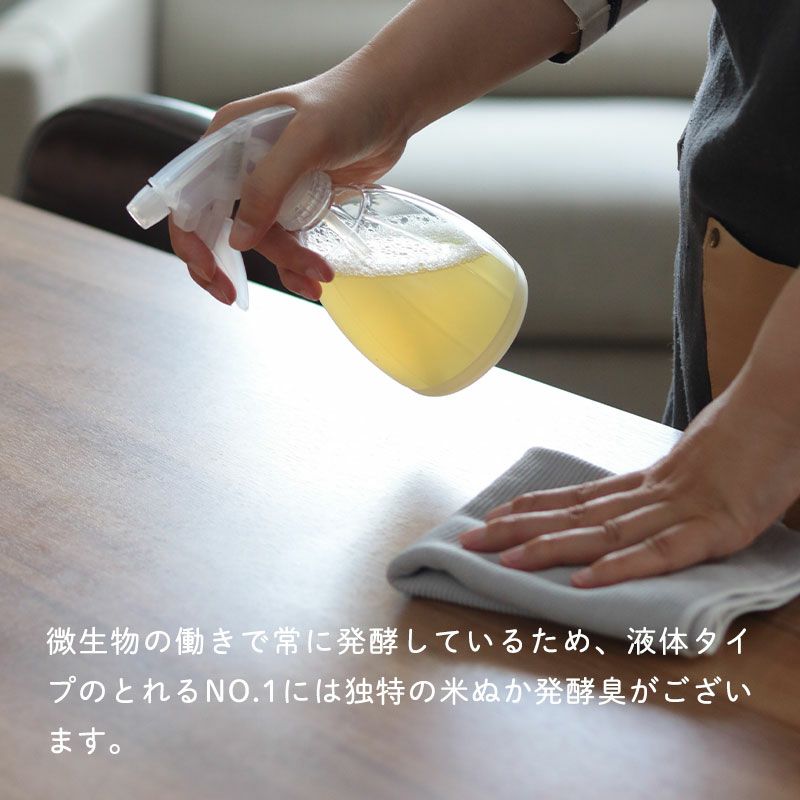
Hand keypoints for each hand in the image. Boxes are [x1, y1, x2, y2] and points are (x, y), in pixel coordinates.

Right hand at [168, 1, 578, 304]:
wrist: (399, 94)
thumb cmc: (356, 99)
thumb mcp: (313, 137)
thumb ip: (272, 183)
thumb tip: (239, 233)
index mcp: (226, 144)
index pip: (188, 204)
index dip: (195, 250)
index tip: (221, 287)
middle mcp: (242, 164)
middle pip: (229, 233)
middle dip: (262, 265)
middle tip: (304, 280)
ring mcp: (273, 184)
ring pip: (266, 246)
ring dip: (294, 270)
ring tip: (326, 281)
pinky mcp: (305, 199)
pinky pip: (295, 245)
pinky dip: (308, 266)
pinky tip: (327, 278)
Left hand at [459, 374, 799, 587]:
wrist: (785, 405)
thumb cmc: (749, 435)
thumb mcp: (699, 463)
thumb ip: (670, 487)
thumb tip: (648, 499)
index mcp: (649, 482)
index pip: (579, 497)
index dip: (536, 509)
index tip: (497, 516)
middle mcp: (653, 495)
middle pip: (576, 515)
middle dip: (521, 530)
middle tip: (473, 542)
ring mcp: (681, 510)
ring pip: (603, 532)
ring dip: (551, 547)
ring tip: (506, 558)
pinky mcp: (716, 528)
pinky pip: (662, 551)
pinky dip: (622, 566)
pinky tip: (584, 579)